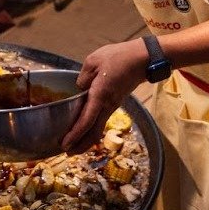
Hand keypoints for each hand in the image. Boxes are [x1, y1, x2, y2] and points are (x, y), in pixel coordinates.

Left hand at [61, 38, 148, 153]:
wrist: (143, 59)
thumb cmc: (118, 57)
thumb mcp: (93, 61)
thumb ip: (82, 77)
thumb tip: (79, 89)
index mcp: (100, 94)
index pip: (87, 119)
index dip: (75, 134)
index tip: (65, 144)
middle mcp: (107, 105)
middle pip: (94, 132)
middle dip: (81, 145)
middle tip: (67, 153)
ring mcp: (113, 105)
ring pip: (98, 128)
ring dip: (86, 139)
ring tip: (74, 146)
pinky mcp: (115, 103)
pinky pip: (102, 120)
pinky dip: (92, 129)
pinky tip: (85, 129)